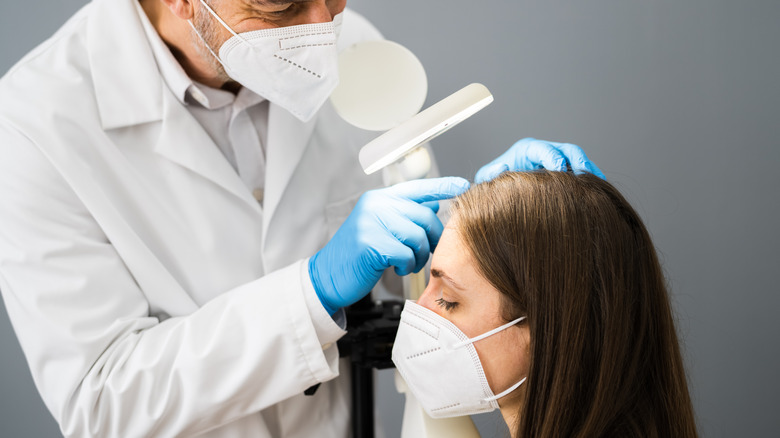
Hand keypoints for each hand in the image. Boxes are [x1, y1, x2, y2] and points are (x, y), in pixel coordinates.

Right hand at [309, 177, 469, 313]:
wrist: (328, 276)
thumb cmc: (357, 255)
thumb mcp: (380, 227)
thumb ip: (404, 214)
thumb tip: (434, 205)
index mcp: (379, 198)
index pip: (418, 187)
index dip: (442, 186)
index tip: (462, 185)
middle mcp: (376, 205)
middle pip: (425, 215)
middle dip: (432, 238)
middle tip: (424, 253)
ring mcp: (372, 223)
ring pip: (418, 236)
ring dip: (419, 256)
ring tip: (407, 263)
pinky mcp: (372, 244)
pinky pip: (406, 254)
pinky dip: (407, 265)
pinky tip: (397, 268)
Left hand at [475, 137, 604, 182]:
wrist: (501, 197)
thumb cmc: (493, 187)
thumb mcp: (486, 180)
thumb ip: (491, 174)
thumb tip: (503, 166)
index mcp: (527, 149)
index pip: (544, 148)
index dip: (553, 158)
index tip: (559, 172)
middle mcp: (545, 151)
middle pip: (567, 149)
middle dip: (578, 161)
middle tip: (585, 178)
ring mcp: (557, 161)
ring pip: (578, 160)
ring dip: (589, 171)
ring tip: (598, 186)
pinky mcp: (565, 173)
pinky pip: (581, 172)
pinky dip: (590, 180)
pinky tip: (597, 193)